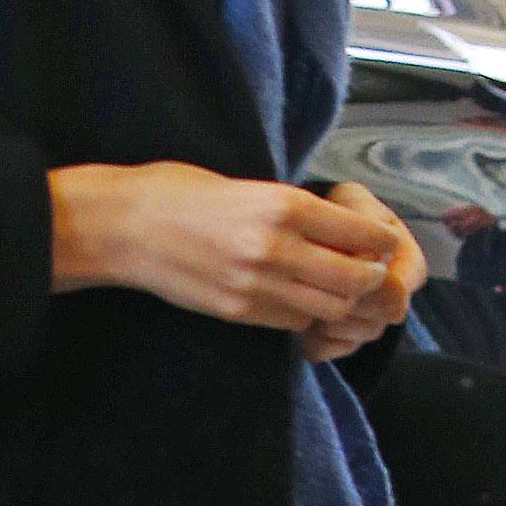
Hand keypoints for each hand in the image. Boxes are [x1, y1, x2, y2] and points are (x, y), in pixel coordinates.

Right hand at [50, 164, 423, 348]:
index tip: (382, 243)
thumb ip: (290, 208)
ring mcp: (255, 285)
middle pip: (354, 279)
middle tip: (369, 273)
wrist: (122, 227)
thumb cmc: (177, 193)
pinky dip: (307, 314)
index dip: (380, 243)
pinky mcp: (237, 311)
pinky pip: (294, 321)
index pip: (359, 234)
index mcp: (281, 205)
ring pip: (329, 307)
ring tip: (338, 290)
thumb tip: (335, 228)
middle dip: (370, 279)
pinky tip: (300, 299)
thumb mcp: (244, 184)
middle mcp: (274, 247)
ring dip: (342, 302)